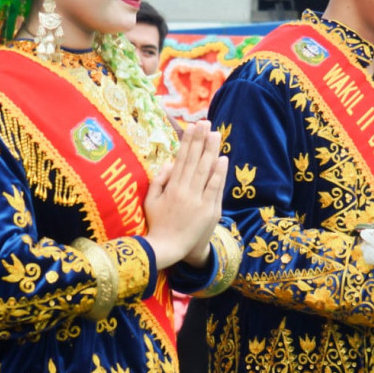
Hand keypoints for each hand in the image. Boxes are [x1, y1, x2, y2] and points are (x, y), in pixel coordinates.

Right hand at [144, 121, 227, 269]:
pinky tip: (222, 159)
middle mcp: (185, 191)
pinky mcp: (210, 210)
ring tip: (216, 135)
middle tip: (206, 123)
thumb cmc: (158, 223)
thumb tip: (170, 163)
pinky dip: (219, 173)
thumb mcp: (150, 201)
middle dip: (201, 140)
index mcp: (171, 188)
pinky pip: (215, 188)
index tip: (192, 126)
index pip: (182, 159)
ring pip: (206, 171)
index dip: (188, 141)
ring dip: (212, 151)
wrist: (169, 249)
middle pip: (195, 161)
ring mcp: (199, 201)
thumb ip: (158, 180)